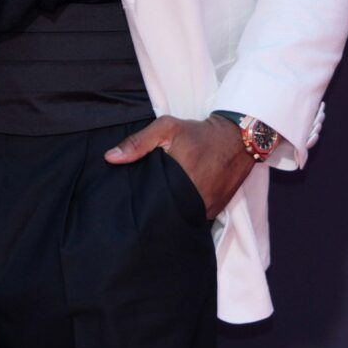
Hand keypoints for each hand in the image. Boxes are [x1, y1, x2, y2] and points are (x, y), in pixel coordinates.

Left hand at [104, 114, 252, 218]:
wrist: (238, 138)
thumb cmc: (199, 133)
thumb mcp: (167, 128)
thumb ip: (138, 142)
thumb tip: (110, 158)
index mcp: (180, 177)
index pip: (153, 201)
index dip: (141, 205)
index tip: (130, 205)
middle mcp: (194, 197)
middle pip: (166, 214)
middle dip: (154, 213)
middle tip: (141, 210)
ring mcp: (206, 207)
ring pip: (181, 219)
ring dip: (170, 215)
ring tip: (157, 211)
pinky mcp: (215, 210)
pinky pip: (196, 219)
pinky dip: (186, 215)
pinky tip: (176, 209)